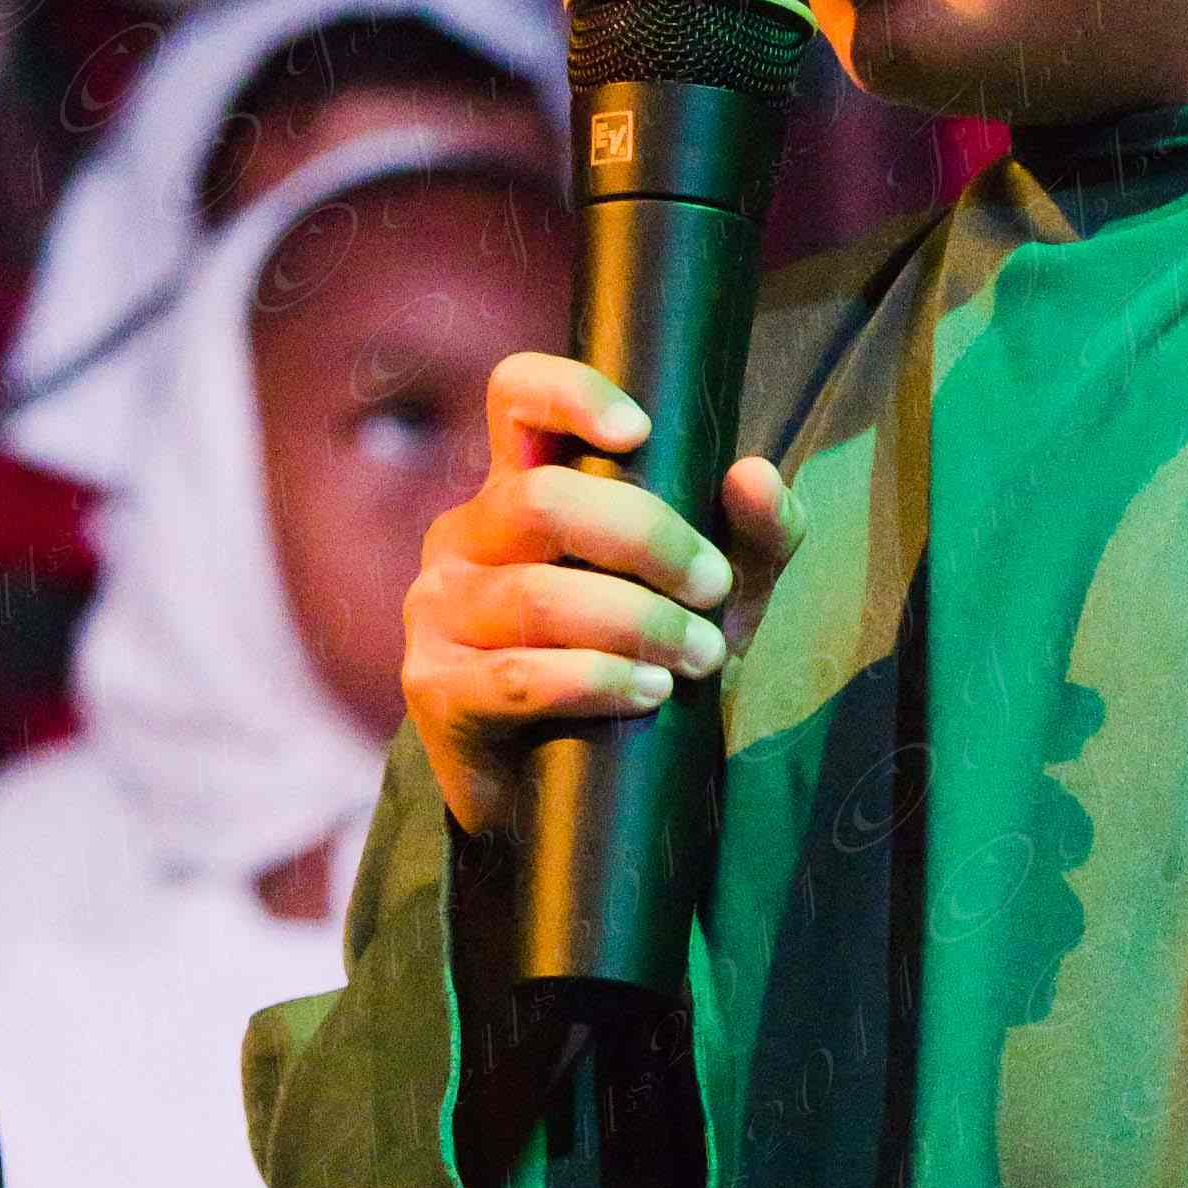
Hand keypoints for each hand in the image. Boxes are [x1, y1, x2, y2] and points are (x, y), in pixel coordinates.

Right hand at [404, 349, 806, 841]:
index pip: (516, 396)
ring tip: (699, 657)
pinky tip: (648, 691)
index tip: (639, 432)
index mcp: (521, 488)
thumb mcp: (711, 597)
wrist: (579, 793)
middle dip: (647, 540)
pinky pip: (516, 676)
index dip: (570, 394)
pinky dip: (596, 680)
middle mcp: (465, 536)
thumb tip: (752, 474)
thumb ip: (752, 536)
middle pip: (543, 500)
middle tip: (712, 588)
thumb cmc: (640, 663)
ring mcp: (438, 610)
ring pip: (537, 596)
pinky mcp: (434, 689)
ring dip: (637, 623)